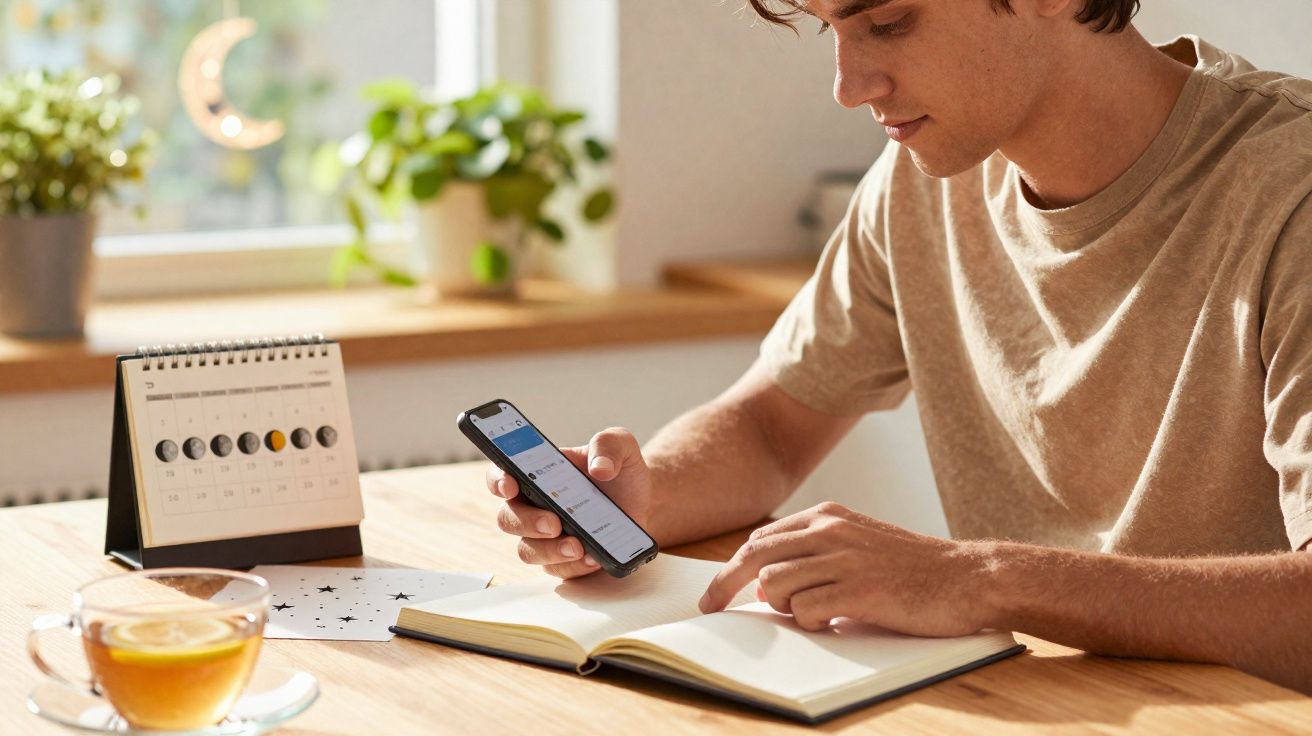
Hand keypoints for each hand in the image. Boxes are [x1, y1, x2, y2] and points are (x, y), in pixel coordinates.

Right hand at [486, 427, 654, 578]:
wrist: (644, 504)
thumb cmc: (622, 472)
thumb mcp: (621, 445)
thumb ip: (608, 444)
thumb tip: (600, 468)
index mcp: (538, 473)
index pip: (503, 475)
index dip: (498, 480)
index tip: (510, 485)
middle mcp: (535, 505)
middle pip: (508, 518)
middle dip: (527, 522)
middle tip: (554, 523)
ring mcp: (546, 536)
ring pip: (528, 550)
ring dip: (550, 550)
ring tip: (578, 546)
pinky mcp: (564, 560)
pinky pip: (558, 569)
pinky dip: (575, 566)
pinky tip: (594, 557)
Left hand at [698, 502, 990, 635]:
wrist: (967, 577)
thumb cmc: (912, 567)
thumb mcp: (857, 543)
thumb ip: (813, 554)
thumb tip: (765, 581)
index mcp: (827, 517)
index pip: (759, 539)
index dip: (729, 568)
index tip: (714, 592)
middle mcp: (829, 532)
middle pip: (752, 556)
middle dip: (723, 585)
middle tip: (710, 609)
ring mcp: (843, 559)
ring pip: (773, 585)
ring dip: (784, 607)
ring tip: (815, 613)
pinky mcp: (858, 591)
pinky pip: (804, 611)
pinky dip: (810, 622)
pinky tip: (834, 621)